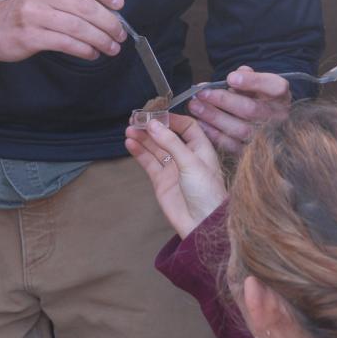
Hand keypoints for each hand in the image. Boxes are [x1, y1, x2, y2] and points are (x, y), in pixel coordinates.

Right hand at [0, 0, 126, 61]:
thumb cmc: (26, 8)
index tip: (118, 5)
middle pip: (85, 6)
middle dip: (109, 23)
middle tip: (120, 34)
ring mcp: (33, 14)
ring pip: (77, 27)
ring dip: (100, 40)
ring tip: (112, 48)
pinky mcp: (30, 36)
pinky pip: (65, 43)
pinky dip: (84, 50)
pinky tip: (92, 54)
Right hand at [125, 114, 226, 238]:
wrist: (203, 224)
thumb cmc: (206, 192)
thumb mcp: (190, 162)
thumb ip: (170, 142)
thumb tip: (153, 124)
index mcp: (200, 148)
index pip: (186, 127)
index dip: (171, 119)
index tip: (156, 113)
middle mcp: (186, 156)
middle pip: (166, 136)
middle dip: (152, 128)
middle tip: (136, 120)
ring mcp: (172, 169)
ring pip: (155, 148)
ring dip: (143, 138)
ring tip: (129, 130)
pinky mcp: (161, 181)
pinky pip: (148, 163)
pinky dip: (139, 152)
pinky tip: (130, 143)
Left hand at [187, 66, 290, 154]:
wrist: (267, 123)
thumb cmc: (258, 98)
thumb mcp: (258, 83)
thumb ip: (248, 77)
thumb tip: (237, 74)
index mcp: (281, 96)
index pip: (275, 87)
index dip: (253, 82)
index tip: (230, 78)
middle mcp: (279, 117)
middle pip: (251, 109)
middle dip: (223, 100)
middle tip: (202, 93)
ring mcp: (267, 136)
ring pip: (240, 129)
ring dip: (214, 117)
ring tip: (196, 107)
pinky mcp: (253, 151)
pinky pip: (233, 145)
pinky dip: (214, 134)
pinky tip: (200, 123)